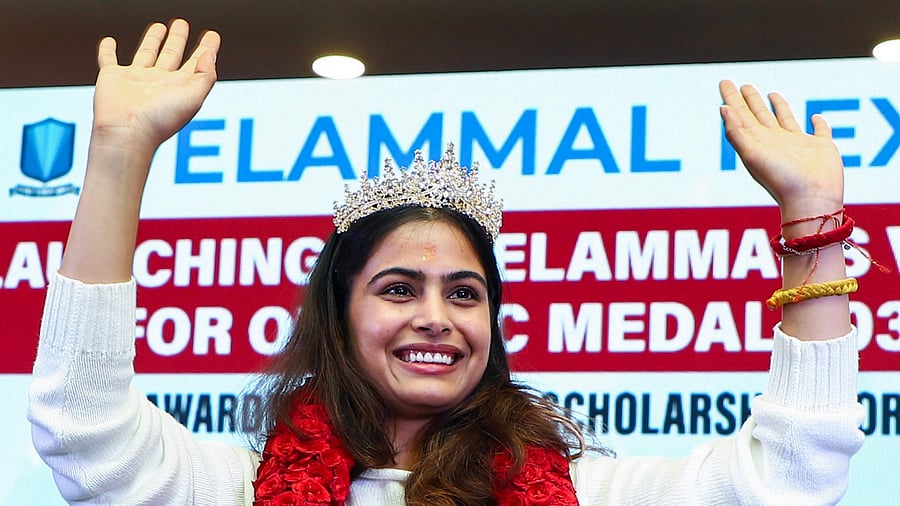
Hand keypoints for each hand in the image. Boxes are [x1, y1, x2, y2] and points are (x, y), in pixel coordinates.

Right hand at [92, 19, 219, 150]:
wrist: (126, 132)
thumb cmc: (159, 121)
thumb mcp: (193, 97)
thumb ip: (205, 75)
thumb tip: (211, 53)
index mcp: (180, 87)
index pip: (197, 64)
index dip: (206, 49)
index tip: (213, 36)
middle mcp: (159, 82)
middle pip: (171, 54)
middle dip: (178, 39)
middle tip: (182, 24)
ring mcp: (136, 79)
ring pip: (146, 53)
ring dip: (152, 40)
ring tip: (160, 26)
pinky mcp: (112, 77)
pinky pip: (108, 59)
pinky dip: (107, 50)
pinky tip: (110, 41)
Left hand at [718, 80, 843, 219]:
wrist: (810, 199)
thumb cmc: (780, 179)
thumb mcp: (752, 154)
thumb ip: (737, 132)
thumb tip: (722, 108)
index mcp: (757, 142)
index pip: (740, 115)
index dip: (731, 99)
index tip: (724, 83)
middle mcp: (775, 142)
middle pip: (759, 115)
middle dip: (749, 100)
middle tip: (741, 85)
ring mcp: (797, 145)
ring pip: (785, 119)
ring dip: (778, 106)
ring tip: (770, 93)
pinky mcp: (821, 147)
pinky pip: (820, 131)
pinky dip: (819, 123)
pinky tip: (816, 117)